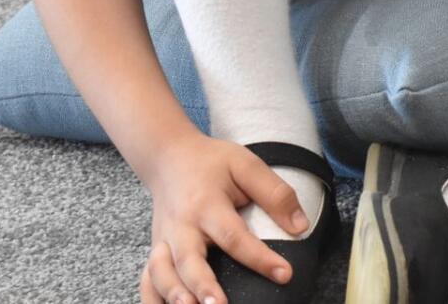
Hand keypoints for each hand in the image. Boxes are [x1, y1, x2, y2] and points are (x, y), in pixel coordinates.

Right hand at [138, 133, 308, 303]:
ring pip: (161, 273)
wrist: (169, 158)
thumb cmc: (212, 163)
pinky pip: (147, 280)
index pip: (235, 236)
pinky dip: (152, 299)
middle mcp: (180, 226)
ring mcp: (163, 241)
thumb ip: (275, 193)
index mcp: (206, 204)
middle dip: (203, 286)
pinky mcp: (155, 251)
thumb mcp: (247, 165)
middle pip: (188, 260)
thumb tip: (300, 226)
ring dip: (173, 294)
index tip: (285, 274)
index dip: (259, 258)